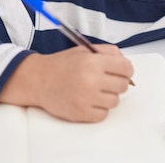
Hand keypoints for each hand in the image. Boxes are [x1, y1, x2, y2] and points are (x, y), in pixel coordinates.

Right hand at [0, 44, 133, 121]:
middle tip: (106, 81)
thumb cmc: (62, 65)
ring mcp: (86, 98)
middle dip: (117, 83)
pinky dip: (99, 109)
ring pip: (115, 101)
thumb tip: (126, 65)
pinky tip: (88, 101)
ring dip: (108, 97)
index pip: (126, 68)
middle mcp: (91, 80)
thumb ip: (108, 52)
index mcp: (93, 62)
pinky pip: (103, 114)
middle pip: (123, 86)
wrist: (38, 80)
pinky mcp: (81, 113)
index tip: (121, 71)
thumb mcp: (85, 50)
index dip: (126, 70)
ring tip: (94, 91)